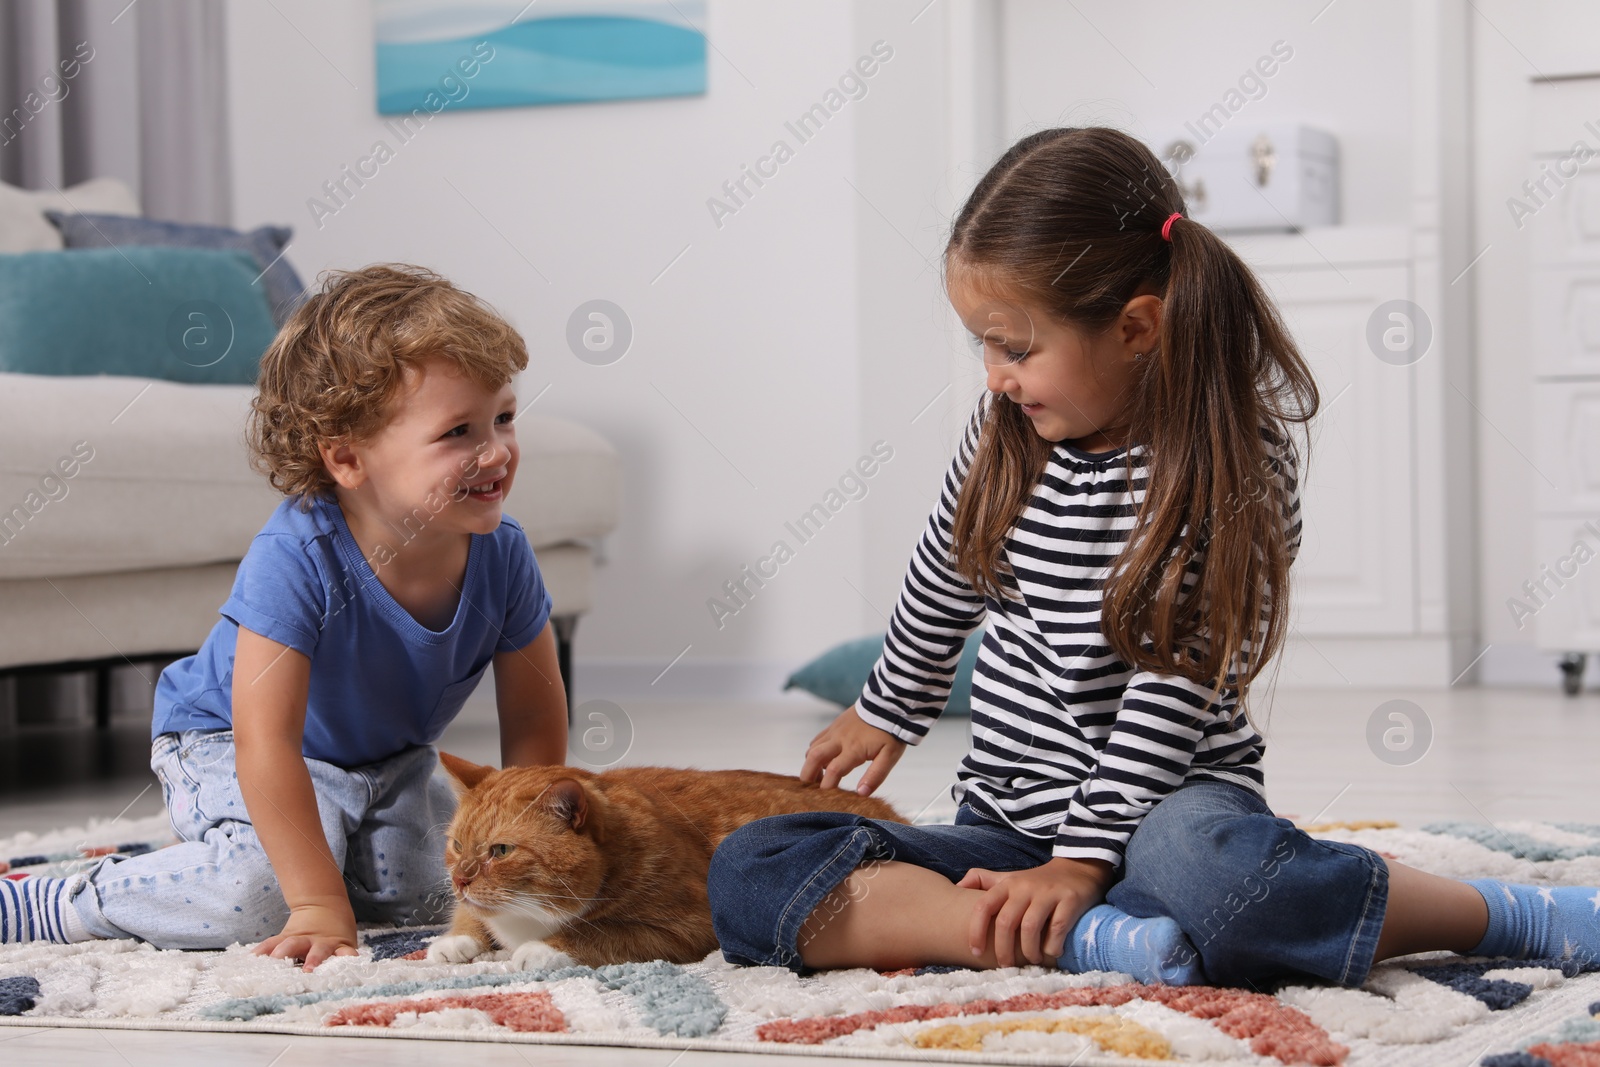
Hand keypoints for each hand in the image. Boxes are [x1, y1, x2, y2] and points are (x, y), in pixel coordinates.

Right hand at [253, 901, 358, 971]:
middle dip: (314, 960)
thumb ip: (342, 968)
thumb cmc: (335, 937)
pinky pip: (273, 941)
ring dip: (286, 951)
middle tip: (308, 971)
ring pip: (294, 942)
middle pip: (319, 951)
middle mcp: (321, 945)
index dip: (346, 963)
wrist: (324, 906)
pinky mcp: (286, 935)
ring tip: (274, 960)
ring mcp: (303, 939)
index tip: (344, 977)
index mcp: (340, 948)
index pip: (346, 957)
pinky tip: (252, 958)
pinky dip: (262, 950)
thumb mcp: (345, 947)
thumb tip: (341, 1002)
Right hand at [800, 704, 905, 795]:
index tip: (824, 799)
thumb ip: (876, 775)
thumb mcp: (890, 756)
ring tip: (818, 778)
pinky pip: (817, 740)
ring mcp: (834, 731)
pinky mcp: (834, 726)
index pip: (834, 770)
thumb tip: (861, 793)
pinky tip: (823, 762)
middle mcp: (839, 739)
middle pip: (814, 757)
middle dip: (807, 776)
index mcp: (854, 749)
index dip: (826, 786)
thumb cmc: (891, 732)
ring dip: (810, 765)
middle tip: (809, 790)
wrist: (888, 703)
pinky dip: (814, 753)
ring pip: (812, 749)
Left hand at [959, 857, 1115, 967]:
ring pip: (1030, 927)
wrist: (1077, 869)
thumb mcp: (1009, 878)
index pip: (984, 906)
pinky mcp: (1069, 900)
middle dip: (1003, 949)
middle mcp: (1025, 888)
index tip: (974, 951)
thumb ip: (983, 880)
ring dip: (1028, 951)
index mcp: (1007, 884)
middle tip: (1006, 965)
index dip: (975, 930)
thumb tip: (956, 887)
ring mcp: (1048, 893)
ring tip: (1031, 960)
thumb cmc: (1036, 882)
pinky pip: (1057, 928)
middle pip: (1006, 922)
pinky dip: (1052, 946)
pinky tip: (1052, 952)